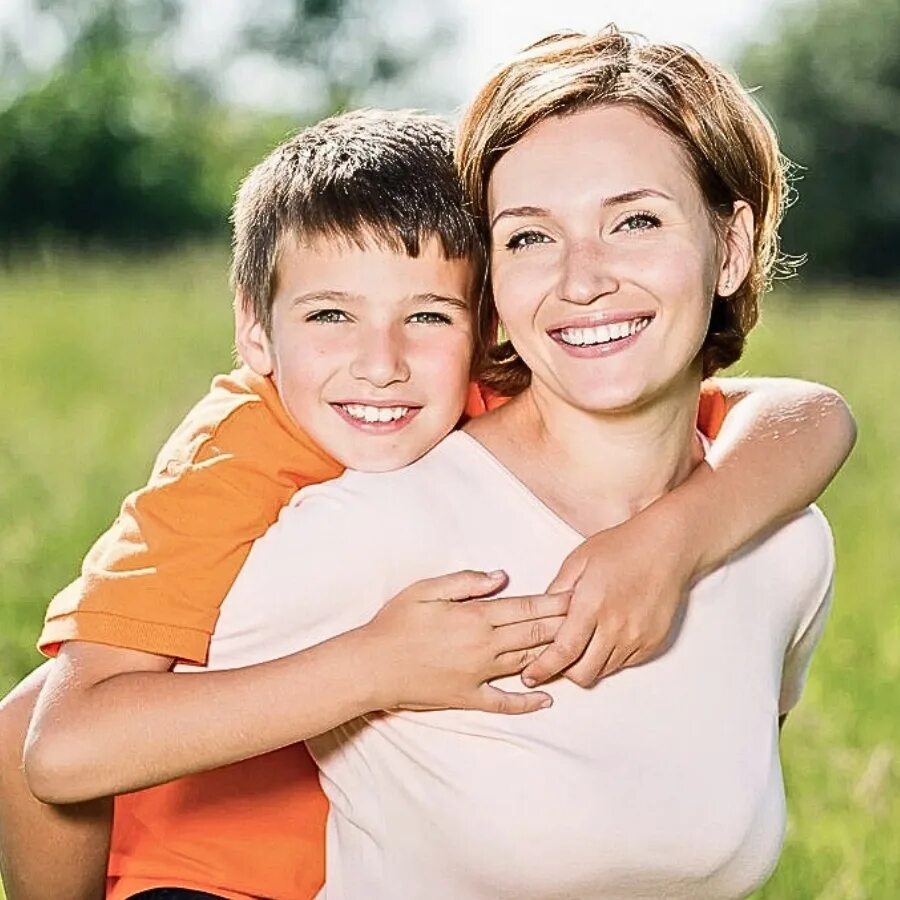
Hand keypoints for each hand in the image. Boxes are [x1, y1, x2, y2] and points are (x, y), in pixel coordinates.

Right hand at [363, 569, 569, 713]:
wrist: (370, 667)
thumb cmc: (394, 623)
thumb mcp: (426, 589)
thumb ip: (466, 582)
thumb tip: (501, 577)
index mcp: (475, 617)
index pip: (526, 608)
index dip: (556, 602)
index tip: (580, 595)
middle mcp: (484, 647)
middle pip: (534, 634)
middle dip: (566, 625)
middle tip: (593, 617)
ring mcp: (478, 675)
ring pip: (526, 664)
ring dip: (555, 657)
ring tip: (581, 650)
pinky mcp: (468, 697)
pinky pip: (504, 702)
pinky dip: (528, 702)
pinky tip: (548, 699)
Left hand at [522, 507, 697, 687]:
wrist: (666, 547)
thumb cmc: (622, 548)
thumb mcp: (577, 561)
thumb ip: (555, 591)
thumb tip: (538, 615)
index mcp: (592, 605)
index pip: (563, 652)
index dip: (543, 669)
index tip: (530, 676)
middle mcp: (616, 626)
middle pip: (583, 673)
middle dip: (564, 672)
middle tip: (557, 658)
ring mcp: (637, 637)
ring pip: (603, 671)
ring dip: (588, 663)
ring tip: (584, 640)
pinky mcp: (652, 643)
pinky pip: (624, 664)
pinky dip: (610, 657)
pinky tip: (606, 635)